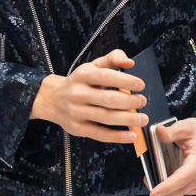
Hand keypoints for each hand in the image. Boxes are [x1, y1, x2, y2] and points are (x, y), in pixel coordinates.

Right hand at [30, 49, 147, 143]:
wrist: (53, 99)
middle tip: (142, 101)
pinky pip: (99, 135)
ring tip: (142, 119)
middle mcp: (78, 93)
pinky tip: (131, 135)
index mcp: (82, 75)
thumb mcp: (93, 66)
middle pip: (107, 100)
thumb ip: (113, 59)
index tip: (140, 85)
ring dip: (127, 119)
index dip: (125, 81)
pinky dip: (117, 136)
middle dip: (129, 102)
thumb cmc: (79, 82)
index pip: (106, 77)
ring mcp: (76, 112)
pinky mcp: (78, 128)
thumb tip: (129, 62)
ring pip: (105, 118)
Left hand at [148, 118, 195, 195]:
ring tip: (155, 172)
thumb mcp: (186, 126)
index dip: (165, 188)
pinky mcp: (191, 188)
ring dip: (161, 189)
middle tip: (147, 176)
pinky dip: (166, 188)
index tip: (152, 194)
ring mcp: (195, 186)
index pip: (180, 179)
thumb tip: (158, 131)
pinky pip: (175, 193)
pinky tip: (164, 173)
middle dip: (158, 190)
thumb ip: (171, 131)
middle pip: (173, 194)